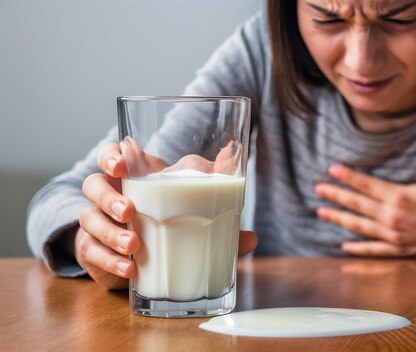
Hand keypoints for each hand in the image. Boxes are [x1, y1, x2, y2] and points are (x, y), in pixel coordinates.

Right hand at [76, 141, 256, 289]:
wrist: (137, 254)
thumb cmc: (167, 221)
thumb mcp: (191, 205)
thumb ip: (217, 201)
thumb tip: (250, 218)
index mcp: (131, 178)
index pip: (109, 156)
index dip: (111, 156)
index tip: (123, 163)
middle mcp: (108, 197)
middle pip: (93, 186)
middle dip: (110, 197)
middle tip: (131, 210)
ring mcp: (97, 224)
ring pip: (89, 220)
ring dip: (111, 232)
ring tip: (134, 244)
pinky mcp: (93, 253)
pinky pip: (92, 254)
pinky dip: (110, 261)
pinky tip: (129, 269)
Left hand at [315, 124, 415, 257]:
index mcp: (399, 197)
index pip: (367, 184)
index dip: (348, 176)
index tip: (331, 169)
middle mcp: (391, 217)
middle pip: (357, 204)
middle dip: (336, 195)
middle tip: (317, 189)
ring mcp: (393, 235)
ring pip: (359, 226)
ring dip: (339, 218)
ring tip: (320, 213)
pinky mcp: (399, 250)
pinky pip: (373, 250)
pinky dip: (358, 248)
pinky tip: (343, 247)